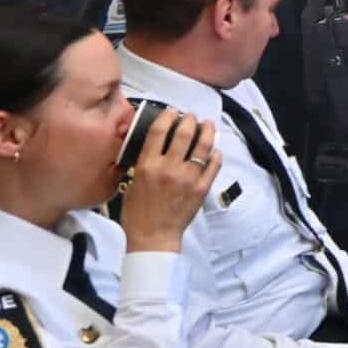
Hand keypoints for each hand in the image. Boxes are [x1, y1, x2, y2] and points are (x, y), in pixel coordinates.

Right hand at [120, 111, 219, 252]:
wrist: (153, 236)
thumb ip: (143, 163)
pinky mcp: (202, 188)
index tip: (172, 111)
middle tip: (191, 116)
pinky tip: (214, 149)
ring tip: (207, 124)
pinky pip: (213, 165)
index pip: (159, 132)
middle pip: (184, 134)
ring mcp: (188, 178)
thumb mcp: (132, 183)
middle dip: (190, 119)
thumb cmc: (138, 213)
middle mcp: (169, 169)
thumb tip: (154, 144)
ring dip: (207, 131)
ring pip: (203, 146)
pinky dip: (215, 154)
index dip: (167, 117)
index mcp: (148, 166)